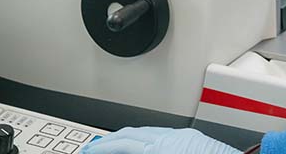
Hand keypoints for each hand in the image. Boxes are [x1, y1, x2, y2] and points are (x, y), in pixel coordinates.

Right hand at [83, 127, 240, 153]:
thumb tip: (125, 151)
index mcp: (163, 146)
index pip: (123, 143)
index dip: (103, 147)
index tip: (90, 151)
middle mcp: (173, 136)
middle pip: (133, 135)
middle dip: (111, 142)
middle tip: (96, 149)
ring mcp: (185, 136)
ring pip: (148, 133)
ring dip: (128, 141)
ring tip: (113, 148)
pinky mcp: (195, 139)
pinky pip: (163, 135)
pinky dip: (146, 141)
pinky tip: (142, 148)